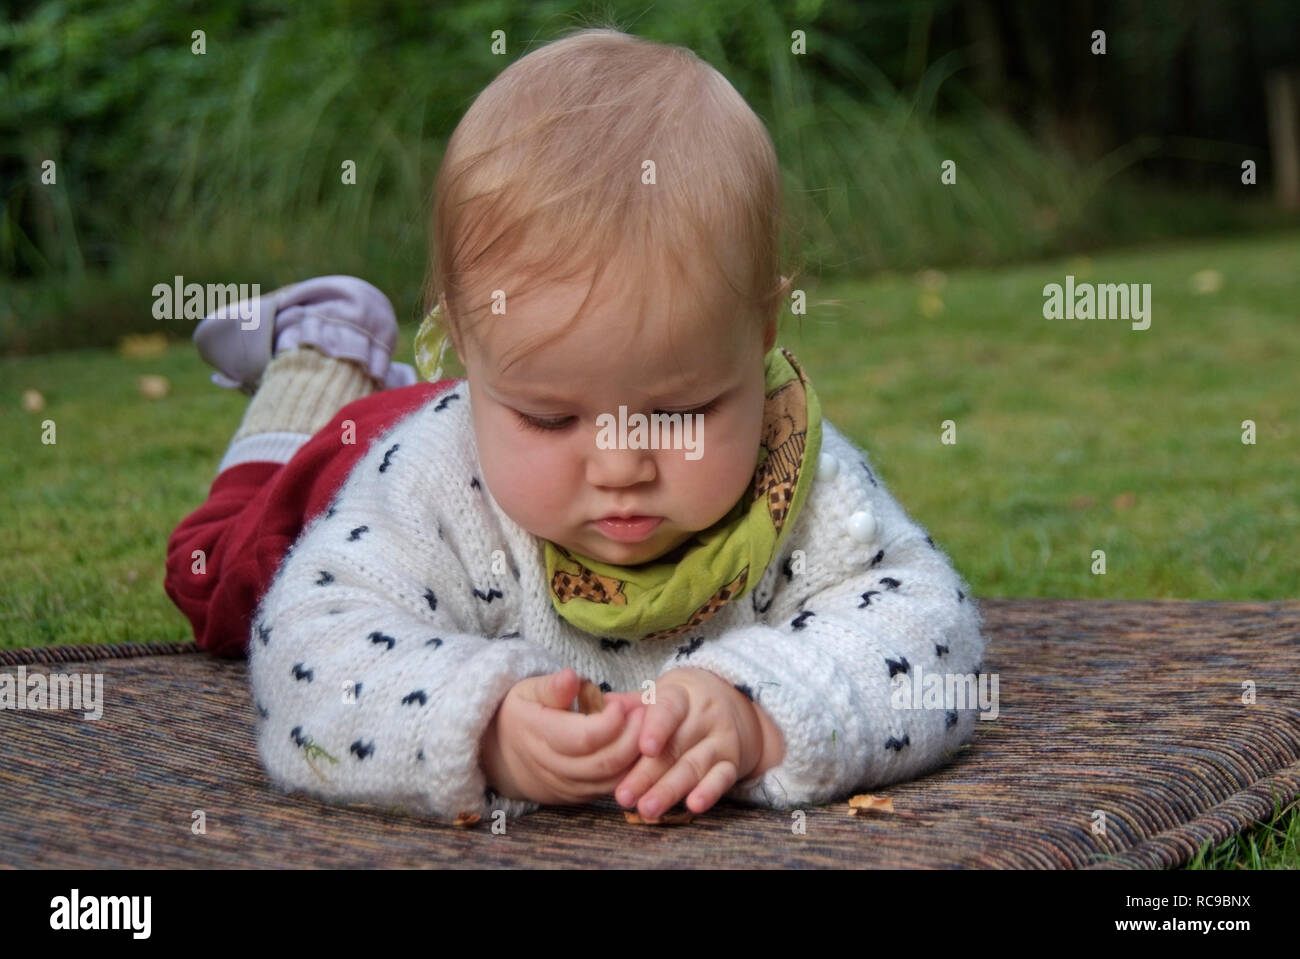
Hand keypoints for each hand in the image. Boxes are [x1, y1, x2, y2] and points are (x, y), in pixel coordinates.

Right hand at [481, 667, 646, 805]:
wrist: (504, 755)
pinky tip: (640, 747)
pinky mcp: (580, 796)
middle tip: (647, 713)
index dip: (610, 722)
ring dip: (637, 757)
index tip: (622, 704)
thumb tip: (571, 677)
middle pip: (604, 762)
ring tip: (649, 729)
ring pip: (612, 781)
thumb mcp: (528, 690)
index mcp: (538, 735)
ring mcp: (567, 786)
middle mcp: (552, 766)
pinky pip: (611, 789)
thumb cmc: (523, 713)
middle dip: (632, 738)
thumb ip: (552, 687)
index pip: (583, 738)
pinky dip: (631, 771)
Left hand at [612, 667, 764, 819]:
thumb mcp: (660, 695)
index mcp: (681, 695)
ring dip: (670, 790)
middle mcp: (704, 716)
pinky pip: (722, 779)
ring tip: (647, 809)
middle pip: (675, 747)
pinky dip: (709, 793)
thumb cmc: (681, 704)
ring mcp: (720, 740)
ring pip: (694, 766)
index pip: (669, 709)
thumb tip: (605, 705)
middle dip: (647, 774)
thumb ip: (632, 704)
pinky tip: (693, 806)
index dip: (657, 728)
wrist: (731, 702)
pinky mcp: (731, 763)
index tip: (644, 749)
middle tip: (624, 796)